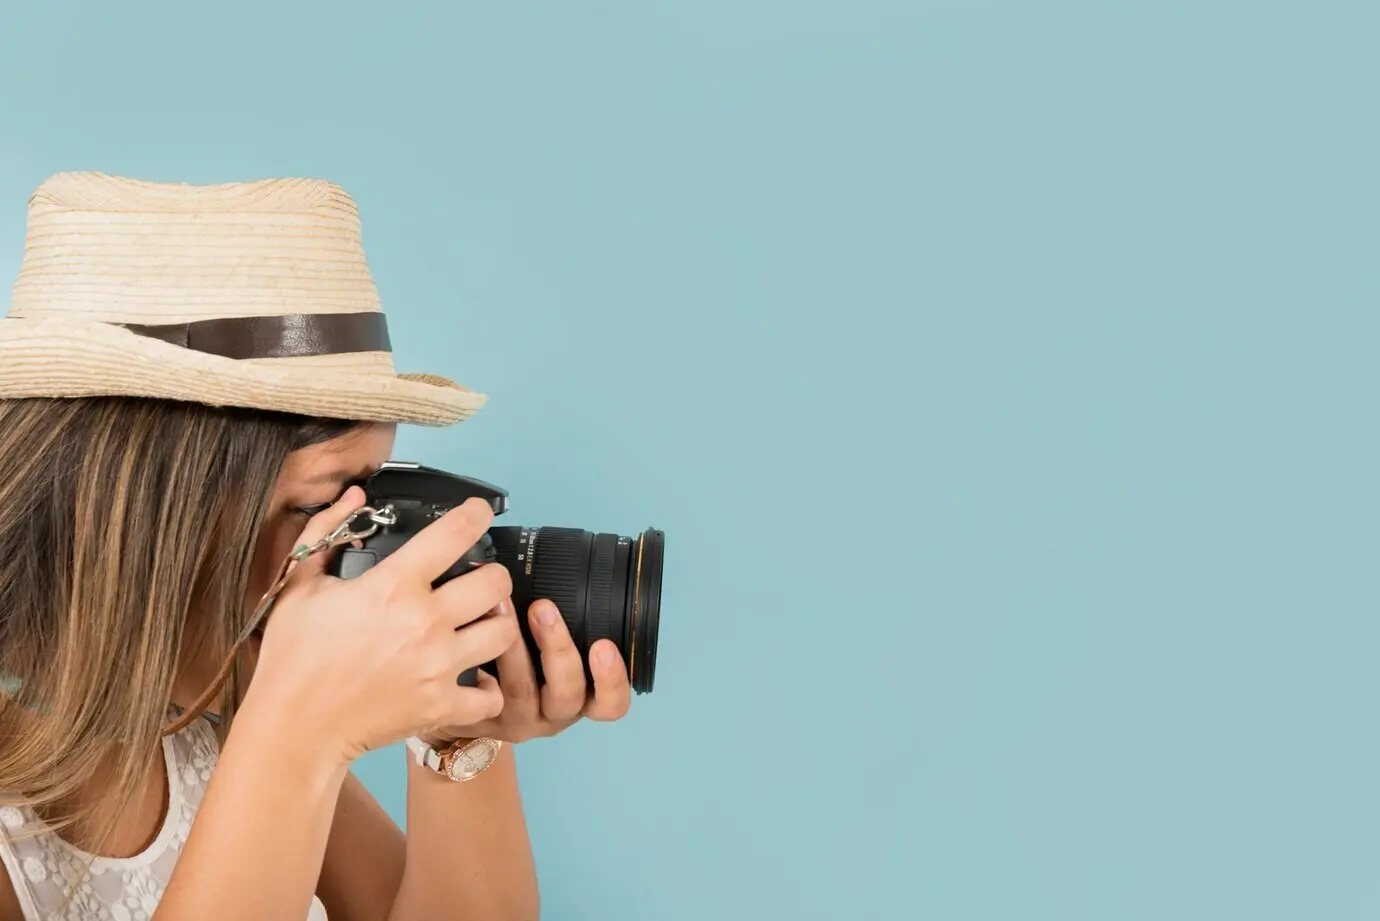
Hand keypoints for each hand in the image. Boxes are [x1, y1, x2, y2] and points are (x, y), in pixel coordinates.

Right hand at [243, 487, 519, 765]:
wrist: (293, 726)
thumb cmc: (294, 658)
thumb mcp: (301, 585)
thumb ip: (327, 532)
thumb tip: (353, 497)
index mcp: (393, 586)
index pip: (454, 533)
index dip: (476, 514)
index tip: (479, 513)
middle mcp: (424, 622)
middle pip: (496, 583)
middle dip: (492, 575)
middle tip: (480, 579)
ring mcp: (437, 665)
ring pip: (504, 632)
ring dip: (496, 624)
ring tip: (480, 624)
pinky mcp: (440, 705)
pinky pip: (491, 695)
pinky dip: (487, 688)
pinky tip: (472, 677)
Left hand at [430, 598, 632, 744]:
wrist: (474, 707)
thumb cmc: (523, 667)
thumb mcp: (551, 654)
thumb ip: (561, 624)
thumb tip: (557, 561)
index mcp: (580, 697)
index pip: (611, 703)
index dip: (613, 679)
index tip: (603, 645)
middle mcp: (553, 712)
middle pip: (568, 693)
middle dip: (558, 648)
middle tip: (544, 608)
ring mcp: (517, 717)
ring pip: (521, 689)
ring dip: (514, 645)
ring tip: (501, 604)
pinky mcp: (483, 716)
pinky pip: (481, 693)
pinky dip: (478, 661)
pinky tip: (468, 632)